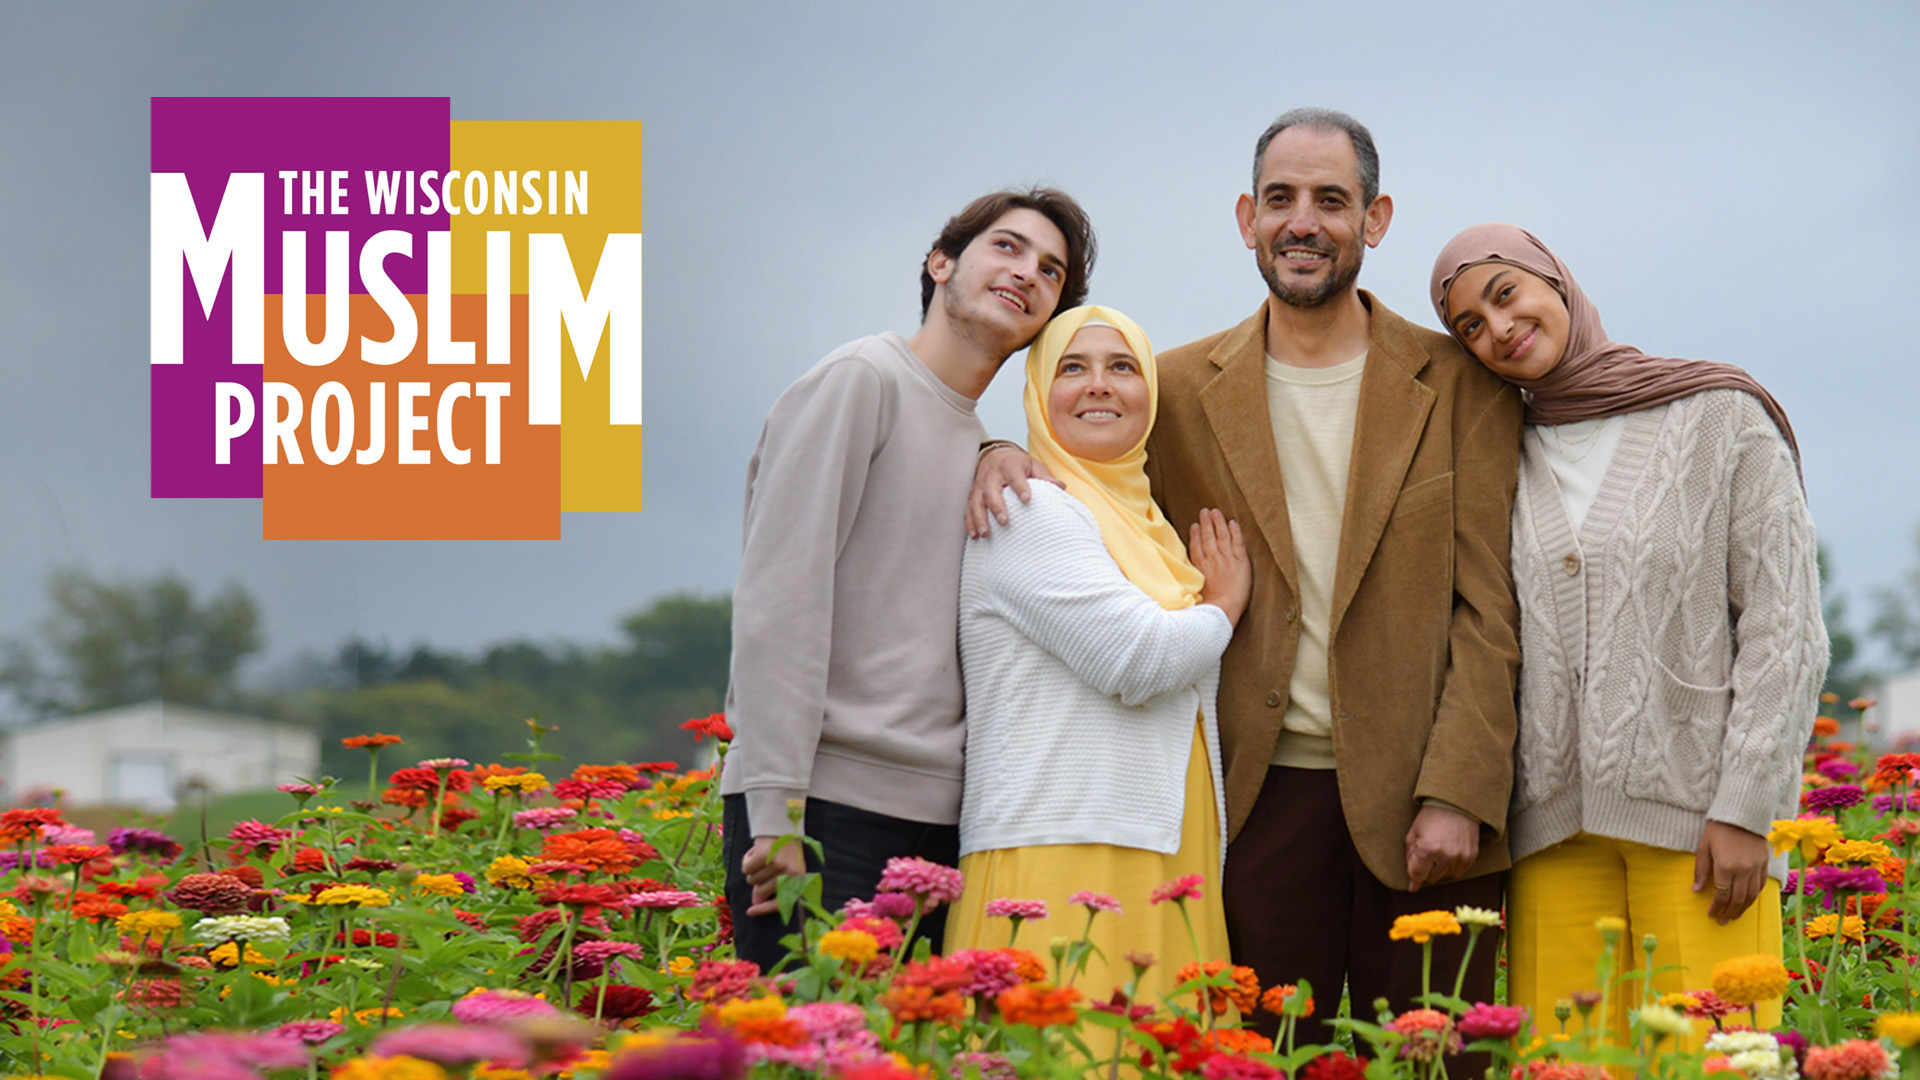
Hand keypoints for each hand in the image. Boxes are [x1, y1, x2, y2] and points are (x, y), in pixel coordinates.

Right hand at [742, 834, 807, 916]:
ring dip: (753, 868)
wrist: (782, 822)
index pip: (780, 902)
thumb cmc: (783, 848)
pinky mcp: (765, 856)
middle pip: (761, 890)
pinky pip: (746, 868)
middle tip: (764, 864)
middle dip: (758, 880)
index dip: (764, 909)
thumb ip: (770, 886)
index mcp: (798, 879)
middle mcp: (790, 874)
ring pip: (752, 879)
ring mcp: (778, 865)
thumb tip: (756, 903)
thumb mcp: (782, 868)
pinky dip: (747, 860)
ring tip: (764, 854)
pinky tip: (756, 850)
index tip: (750, 912)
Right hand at [966, 446, 1060, 538]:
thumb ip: (1044, 476)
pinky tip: (974, 535)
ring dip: (979, 518)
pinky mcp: (973, 494)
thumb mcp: (1032, 465)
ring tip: (985, 534)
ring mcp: (980, 485)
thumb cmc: (1017, 463)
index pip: (1014, 476)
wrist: (995, 455)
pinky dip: (970, 522)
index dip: (1020, 487)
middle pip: (991, 491)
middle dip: (997, 506)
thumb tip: (1061, 487)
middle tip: (1005, 521)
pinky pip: (968, 509)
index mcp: (1009, 466)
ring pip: (976, 502)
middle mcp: (991, 475)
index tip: (1027, 500)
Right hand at [1190, 508, 1250, 626]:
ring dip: (1218, 522)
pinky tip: (1233, 522)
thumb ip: (1188, 581)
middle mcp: (1212, 559)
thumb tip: (1177, 581)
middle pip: (1208, 536)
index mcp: (1200, 566)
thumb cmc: (1208, 605)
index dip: (1196, 534)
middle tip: (1205, 511)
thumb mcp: (1192, 592)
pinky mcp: (1241, 561)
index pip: (1196, 546)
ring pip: (1222, 535)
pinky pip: (1237, 542)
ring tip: (1216, 512)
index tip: (1195, 525)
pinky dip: (1235, 531)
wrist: (1224, 608)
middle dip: (1206, 523)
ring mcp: (1227, 558)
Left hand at [1405, 804, 1479, 891]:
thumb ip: (1410, 860)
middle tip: (1427, 852)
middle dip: (1426, 869)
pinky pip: (1459, 872)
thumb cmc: (1430, 817)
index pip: (1417, 875)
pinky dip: (1452, 866)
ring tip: (1439, 849)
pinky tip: (1449, 851)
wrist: (1455, 804)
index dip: (1413, 876)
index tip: (1413, 876)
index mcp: (1427, 849)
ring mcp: (1460, 857)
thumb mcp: (1413, 835)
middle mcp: (1446, 856)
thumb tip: (1413, 886)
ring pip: (1445, 876)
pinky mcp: (1471, 857)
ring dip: (1440, 868)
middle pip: (1431, 878)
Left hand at [1694, 820, 1768, 924]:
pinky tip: (1748, 901)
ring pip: (1751, 895)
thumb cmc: (1718, 830)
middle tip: (1722, 921)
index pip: (1721, 895)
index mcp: (1726, 867)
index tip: (1711, 915)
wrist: (1742, 814)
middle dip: (1729, 912)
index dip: (1716, 907)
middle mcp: (1743, 871)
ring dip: (1743, 908)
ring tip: (1735, 916)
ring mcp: (1756, 868)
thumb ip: (1701, 870)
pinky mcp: (1765, 864)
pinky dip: (1754, 896)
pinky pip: (1761, 886)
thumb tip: (1696, 890)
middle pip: (1737, 899)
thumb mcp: (1704, 847)